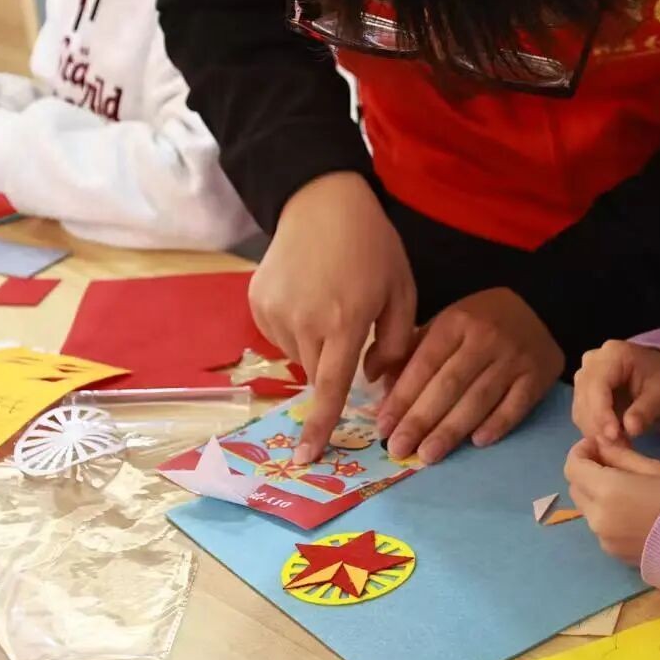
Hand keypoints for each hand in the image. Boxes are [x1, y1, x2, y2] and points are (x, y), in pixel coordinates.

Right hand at [249, 172, 416, 463]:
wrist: (322, 202)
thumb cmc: (372, 246)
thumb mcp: (402, 290)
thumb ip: (395, 342)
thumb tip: (374, 380)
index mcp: (344, 321)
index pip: (331, 388)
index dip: (320, 425)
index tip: (306, 456)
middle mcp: (304, 321)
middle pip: (317, 373)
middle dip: (335, 365)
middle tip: (350, 327)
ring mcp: (275, 312)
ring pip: (299, 354)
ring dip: (317, 344)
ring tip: (331, 301)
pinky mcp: (258, 302)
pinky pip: (281, 334)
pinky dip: (298, 326)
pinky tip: (310, 294)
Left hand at [379, 287, 561, 463]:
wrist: (537, 310)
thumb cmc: (479, 322)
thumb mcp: (443, 325)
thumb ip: (409, 352)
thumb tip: (377, 384)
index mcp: (457, 321)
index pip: (424, 364)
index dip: (402, 398)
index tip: (383, 427)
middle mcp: (487, 337)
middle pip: (449, 386)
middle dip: (420, 420)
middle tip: (399, 449)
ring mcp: (516, 357)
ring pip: (478, 399)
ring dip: (451, 431)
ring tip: (428, 455)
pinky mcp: (540, 374)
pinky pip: (515, 405)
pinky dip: (496, 425)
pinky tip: (476, 442)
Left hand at [563, 438, 659, 564]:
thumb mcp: (653, 468)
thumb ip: (620, 455)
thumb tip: (601, 445)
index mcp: (606, 491)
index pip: (573, 467)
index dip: (580, 451)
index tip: (597, 444)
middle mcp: (597, 517)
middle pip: (576, 488)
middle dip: (586, 471)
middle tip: (610, 462)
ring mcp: (602, 538)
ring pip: (586, 508)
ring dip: (595, 493)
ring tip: (624, 487)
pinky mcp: (611, 553)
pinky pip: (599, 526)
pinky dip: (606, 513)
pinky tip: (631, 511)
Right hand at [572, 340, 659, 443]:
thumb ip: (646, 410)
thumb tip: (630, 429)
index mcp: (613, 354)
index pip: (597, 384)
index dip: (601, 412)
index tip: (613, 436)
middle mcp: (592, 362)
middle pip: (584, 398)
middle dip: (598, 426)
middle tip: (619, 447)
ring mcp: (585, 376)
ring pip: (580, 409)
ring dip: (596, 432)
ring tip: (620, 446)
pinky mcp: (583, 393)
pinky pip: (582, 415)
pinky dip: (595, 431)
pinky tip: (613, 442)